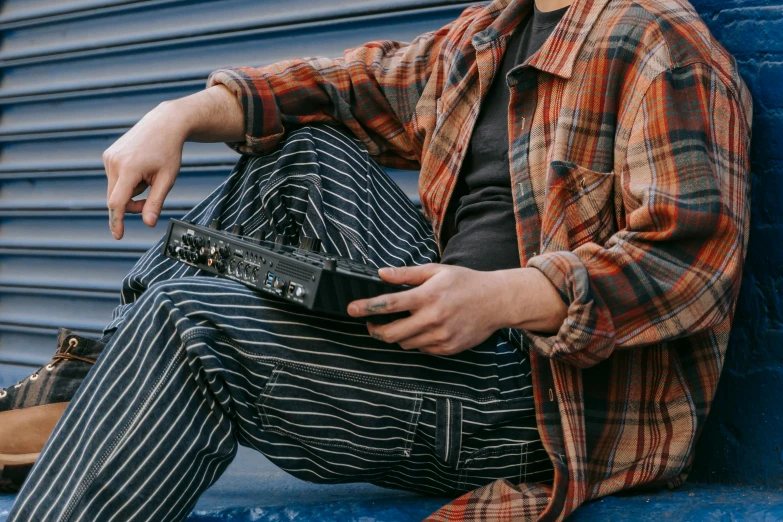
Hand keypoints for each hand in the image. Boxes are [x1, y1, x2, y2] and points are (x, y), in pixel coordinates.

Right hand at [103, 102, 186, 238]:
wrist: (164, 124)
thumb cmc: (169, 151)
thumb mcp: (167, 179)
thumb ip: (156, 202)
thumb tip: (148, 223)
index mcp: (129, 168)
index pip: (117, 202)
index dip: (117, 221)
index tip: (118, 235)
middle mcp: (114, 162)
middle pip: (116, 198)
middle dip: (132, 205)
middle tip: (150, 200)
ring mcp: (109, 157)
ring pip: (116, 189)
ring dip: (131, 191)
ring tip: (148, 175)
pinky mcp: (108, 155)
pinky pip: (115, 179)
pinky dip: (127, 181)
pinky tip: (140, 167)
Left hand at [347, 264, 567, 355]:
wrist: (496, 302)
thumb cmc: (466, 283)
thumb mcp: (436, 271)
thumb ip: (407, 275)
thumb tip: (381, 273)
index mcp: (427, 296)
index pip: (388, 304)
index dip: (366, 307)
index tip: (352, 309)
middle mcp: (432, 318)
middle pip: (391, 333)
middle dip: (375, 329)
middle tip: (371, 323)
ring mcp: (440, 336)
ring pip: (405, 343)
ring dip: (396, 335)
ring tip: (397, 324)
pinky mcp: (447, 348)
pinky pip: (421, 349)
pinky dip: (416, 340)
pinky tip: (420, 329)